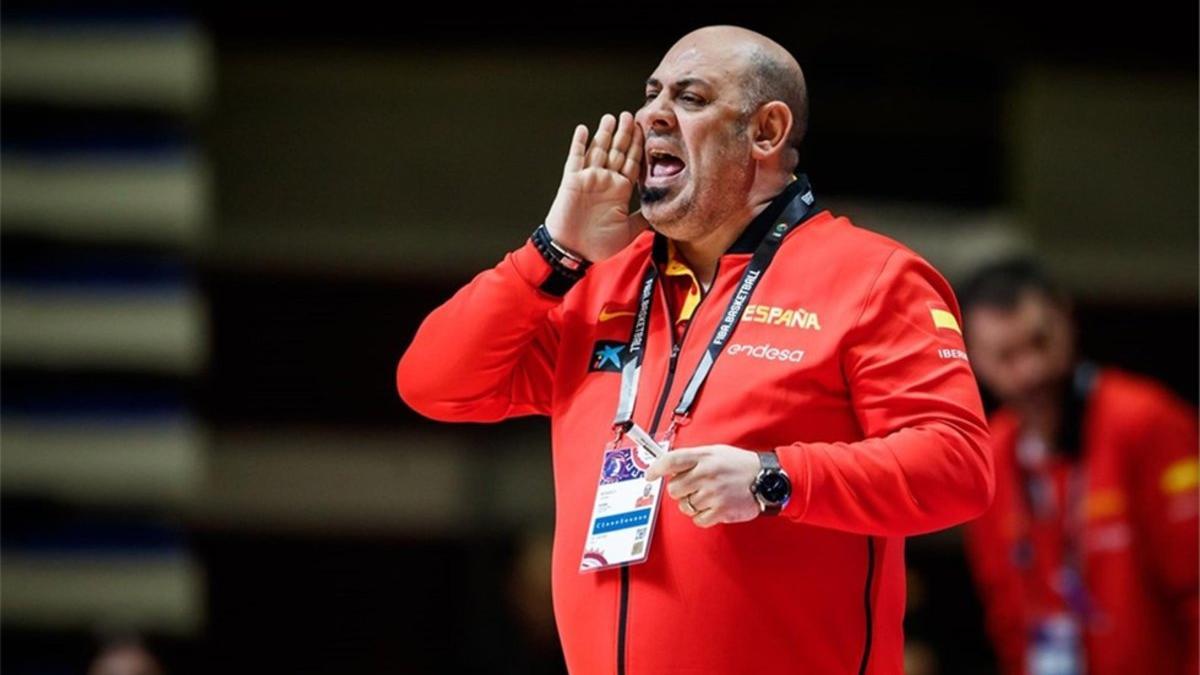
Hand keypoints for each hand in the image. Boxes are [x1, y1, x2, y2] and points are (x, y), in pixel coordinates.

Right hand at [544, 111, 648, 261]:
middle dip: (625, 134)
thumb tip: (662, 213)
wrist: (572, 251)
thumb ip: (643, 219)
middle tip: (631, 115)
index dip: (638, 147)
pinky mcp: (572, 181)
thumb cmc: (598, 244)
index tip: (646, 131)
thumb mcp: (629, 232)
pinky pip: (576, 159)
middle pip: (617, 152)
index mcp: (619, 190)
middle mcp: (605, 180)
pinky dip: (579, 144)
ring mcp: (588, 179)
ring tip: (611, 117)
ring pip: (598, 150)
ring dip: (604, 134)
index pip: (632, 163)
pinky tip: (583, 130)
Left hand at [645, 445, 762, 527]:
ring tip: (709, 496)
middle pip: (674, 489)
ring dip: (693, 504)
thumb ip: (693, 458)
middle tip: (695, 487)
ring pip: (685, 506)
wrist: (767, 480)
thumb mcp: (716, 452)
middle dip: (681, 490)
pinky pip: (698, 520)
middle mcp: (707, 474)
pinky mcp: (721, 510)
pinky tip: (714, 507)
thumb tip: (669, 465)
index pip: (672, 461)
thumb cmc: (741, 465)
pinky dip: (703, 517)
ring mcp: (713, 493)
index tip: (649, 475)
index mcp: (704, 457)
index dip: (656, 468)